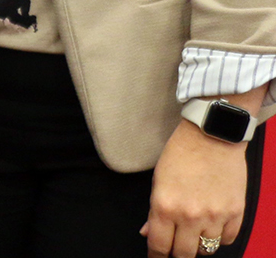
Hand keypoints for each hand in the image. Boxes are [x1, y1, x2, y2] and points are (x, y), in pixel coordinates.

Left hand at [142, 118, 248, 256]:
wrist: (213, 137)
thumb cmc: (181, 153)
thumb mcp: (158, 180)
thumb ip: (154, 211)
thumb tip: (148, 233)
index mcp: (164, 206)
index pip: (159, 245)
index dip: (156, 256)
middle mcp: (190, 215)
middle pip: (183, 254)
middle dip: (176, 254)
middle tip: (175, 248)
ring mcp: (215, 216)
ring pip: (206, 250)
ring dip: (198, 246)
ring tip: (193, 234)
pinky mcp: (235, 213)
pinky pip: (227, 240)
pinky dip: (218, 238)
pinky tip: (212, 228)